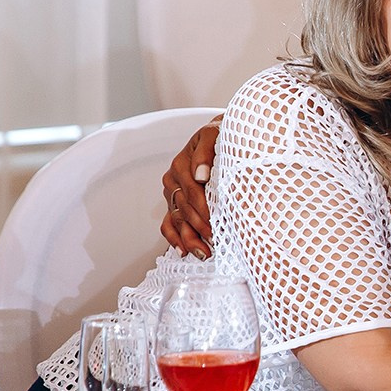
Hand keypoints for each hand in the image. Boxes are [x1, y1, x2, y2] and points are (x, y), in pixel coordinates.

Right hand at [160, 120, 220, 257]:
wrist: (222, 136)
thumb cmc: (221, 138)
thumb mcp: (215, 136)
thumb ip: (206, 152)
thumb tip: (200, 174)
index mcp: (182, 164)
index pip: (192, 192)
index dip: (204, 209)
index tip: (217, 223)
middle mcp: (174, 180)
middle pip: (184, 209)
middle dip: (200, 228)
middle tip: (216, 242)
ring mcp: (173, 193)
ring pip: (177, 220)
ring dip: (189, 239)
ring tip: (203, 254)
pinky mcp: (174, 203)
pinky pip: (169, 224)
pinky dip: (175, 239)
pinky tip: (183, 252)